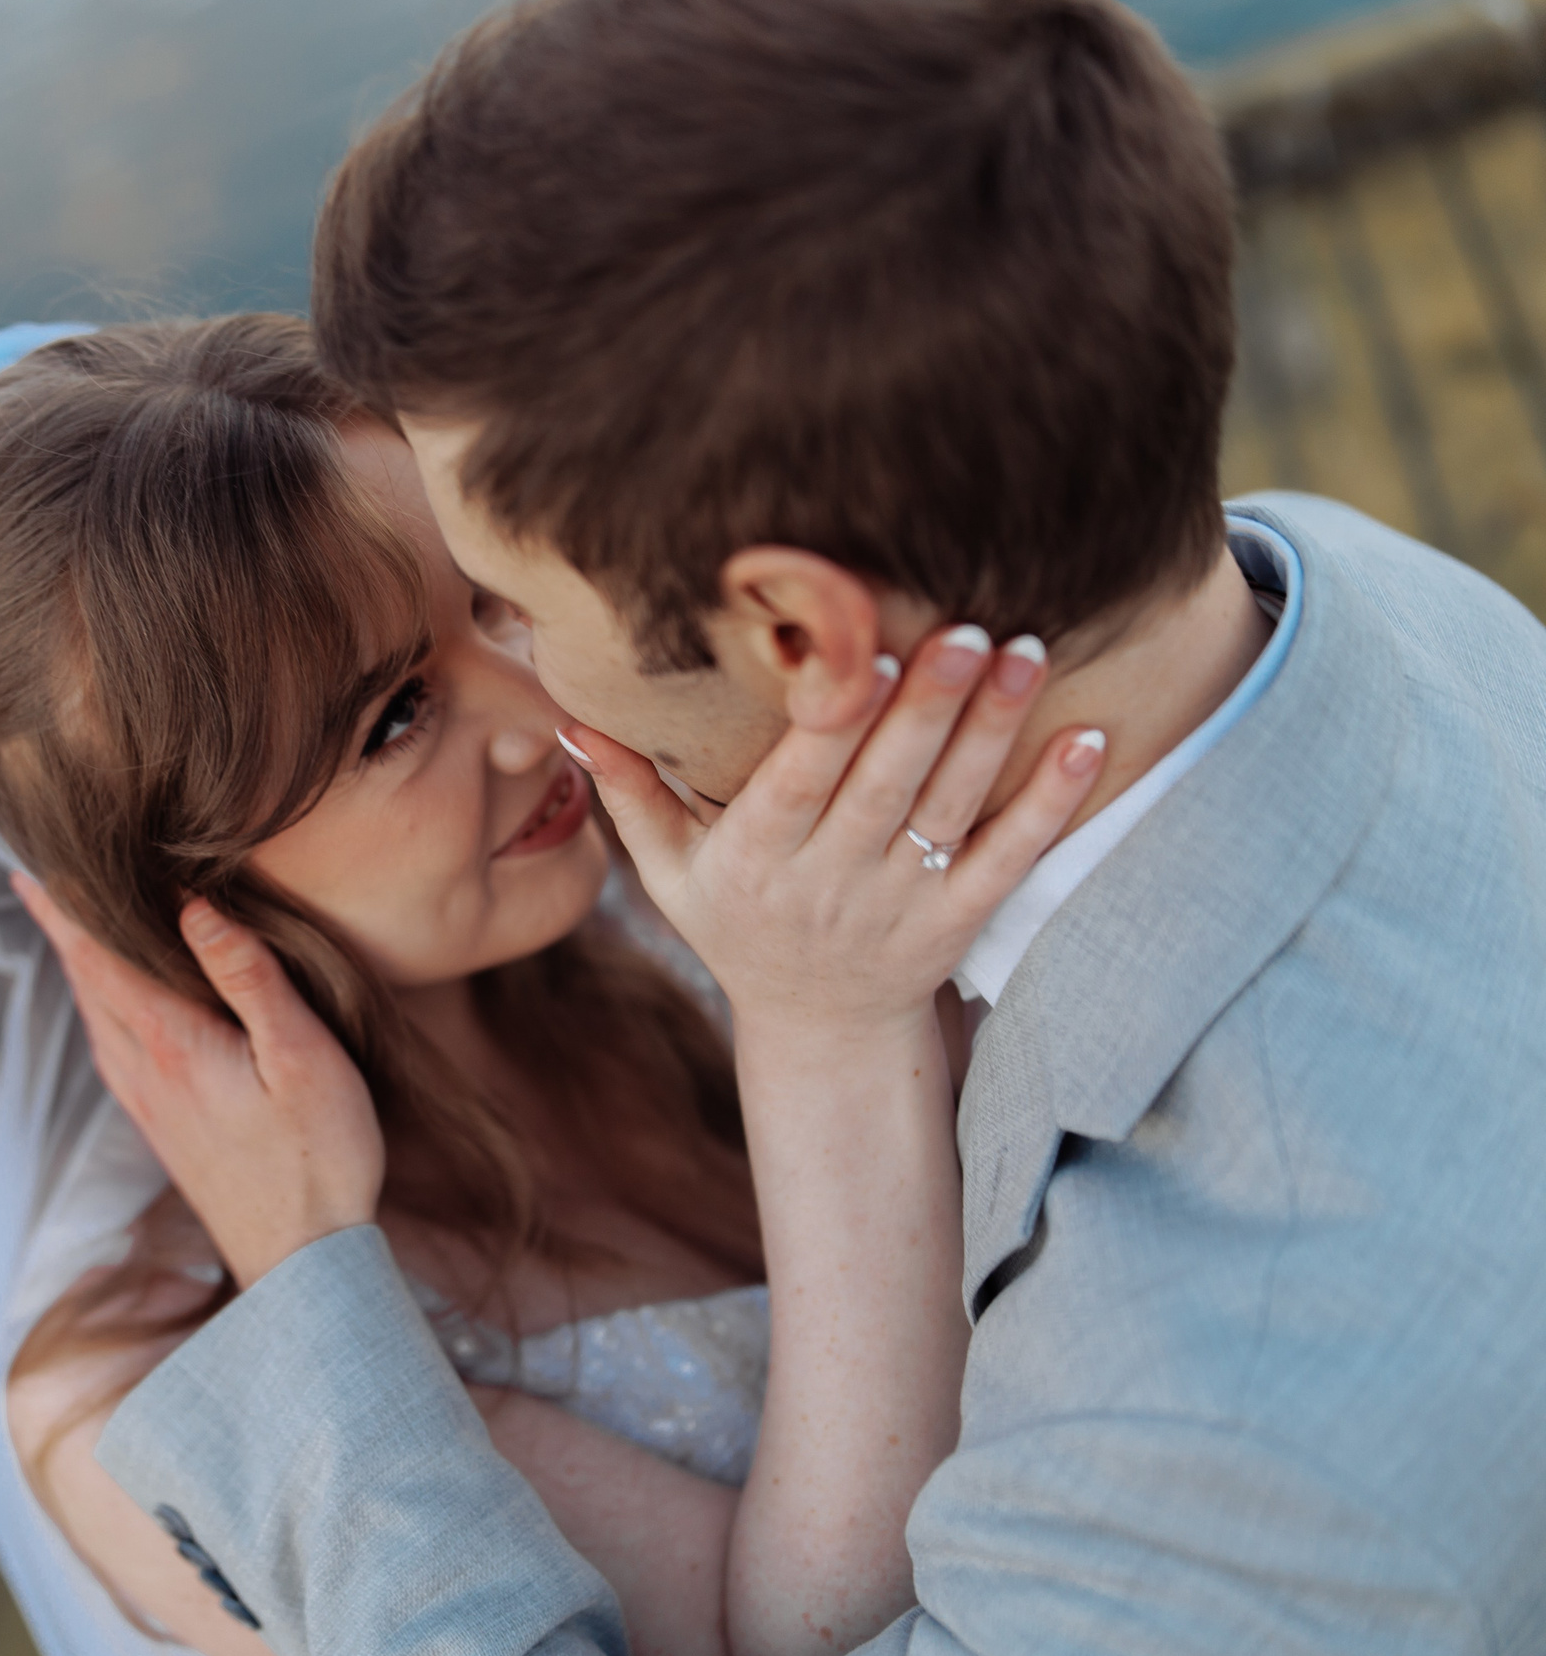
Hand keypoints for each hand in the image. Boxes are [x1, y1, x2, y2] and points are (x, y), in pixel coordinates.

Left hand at [11, 874, 384, 1287]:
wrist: (303, 1266)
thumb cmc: (319, 1159)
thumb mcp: (302, 1057)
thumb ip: (248, 977)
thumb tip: (195, 906)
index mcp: (171, 1043)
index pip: (98, 959)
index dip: (65, 911)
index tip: (30, 868)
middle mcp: (144, 1074)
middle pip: (87, 986)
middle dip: (63, 932)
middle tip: (39, 884)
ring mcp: (149, 1108)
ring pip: (95, 1022)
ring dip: (79, 973)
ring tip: (71, 936)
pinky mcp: (164, 1134)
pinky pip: (113, 1055)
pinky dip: (100, 1014)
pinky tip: (114, 1016)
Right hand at [566, 625, 1103, 1050]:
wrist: (818, 1029)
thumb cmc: (737, 924)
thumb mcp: (670, 871)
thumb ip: (629, 791)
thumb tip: (569, 717)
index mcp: (756, 859)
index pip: (798, 783)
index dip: (835, 724)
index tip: (865, 655)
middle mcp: (829, 883)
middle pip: (884, 785)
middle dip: (927, 706)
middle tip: (967, 626)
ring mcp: (900, 904)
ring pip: (951, 808)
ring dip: (992, 731)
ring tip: (1026, 652)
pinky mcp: (959, 921)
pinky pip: (1011, 858)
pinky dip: (1051, 802)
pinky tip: (1088, 740)